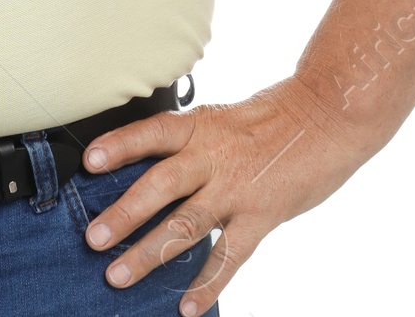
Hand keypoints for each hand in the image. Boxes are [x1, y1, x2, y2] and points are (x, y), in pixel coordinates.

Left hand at [79, 77, 372, 311]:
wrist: (326, 116)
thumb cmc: (271, 118)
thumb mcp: (222, 118)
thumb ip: (191, 143)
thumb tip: (150, 170)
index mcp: (200, 125)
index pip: (151, 132)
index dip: (119, 145)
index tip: (88, 162)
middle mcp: (212, 155)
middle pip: (160, 184)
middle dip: (124, 213)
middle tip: (92, 237)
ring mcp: (237, 188)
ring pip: (186, 224)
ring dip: (150, 252)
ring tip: (118, 276)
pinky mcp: (262, 215)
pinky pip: (229, 256)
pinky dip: (207, 284)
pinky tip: (186, 307)